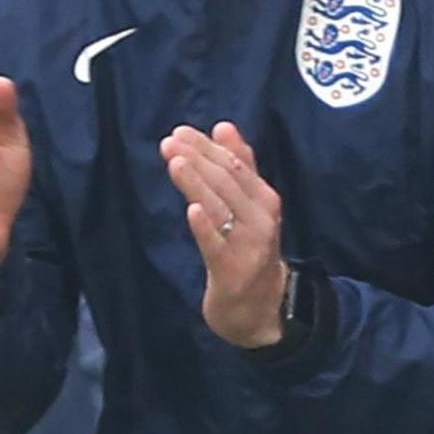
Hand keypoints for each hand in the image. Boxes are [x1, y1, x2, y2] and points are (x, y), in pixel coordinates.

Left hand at [162, 122, 287, 347]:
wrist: (262, 307)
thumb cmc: (251, 249)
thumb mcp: (252, 206)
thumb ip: (241, 166)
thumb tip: (223, 127)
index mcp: (264, 199)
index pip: (236, 165)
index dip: (208, 147)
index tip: (180, 132)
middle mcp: (261, 218)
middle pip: (227, 182)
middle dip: (198, 160)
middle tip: (170, 142)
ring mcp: (248, 245)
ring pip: (220, 208)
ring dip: (197, 183)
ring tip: (175, 162)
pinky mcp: (232, 271)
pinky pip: (217, 245)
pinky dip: (205, 227)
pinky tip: (191, 210)